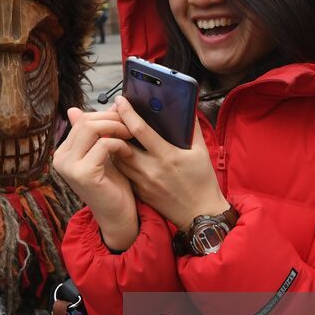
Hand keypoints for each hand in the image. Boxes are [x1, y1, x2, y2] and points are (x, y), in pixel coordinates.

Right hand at [53, 107, 139, 250]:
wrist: (118, 215)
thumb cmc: (112, 184)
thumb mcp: (102, 153)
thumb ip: (93, 133)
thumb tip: (77, 108)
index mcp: (62, 152)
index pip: (82, 120)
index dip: (105, 116)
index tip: (124, 118)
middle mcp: (60, 159)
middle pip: (86, 121)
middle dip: (112, 119)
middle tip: (131, 125)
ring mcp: (69, 167)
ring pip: (93, 129)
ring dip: (117, 128)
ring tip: (131, 136)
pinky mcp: (83, 173)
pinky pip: (104, 144)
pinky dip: (120, 144)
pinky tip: (128, 152)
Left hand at [109, 97, 229, 231]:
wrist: (199, 214)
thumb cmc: (203, 181)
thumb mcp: (201, 152)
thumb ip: (192, 129)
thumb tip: (186, 108)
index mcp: (167, 156)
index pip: (140, 130)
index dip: (127, 112)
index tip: (120, 100)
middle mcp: (151, 169)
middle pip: (121, 143)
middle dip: (114, 126)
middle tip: (111, 114)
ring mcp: (142, 182)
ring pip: (117, 157)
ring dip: (113, 143)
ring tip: (113, 130)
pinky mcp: (138, 191)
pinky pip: (123, 171)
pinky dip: (118, 158)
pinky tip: (119, 150)